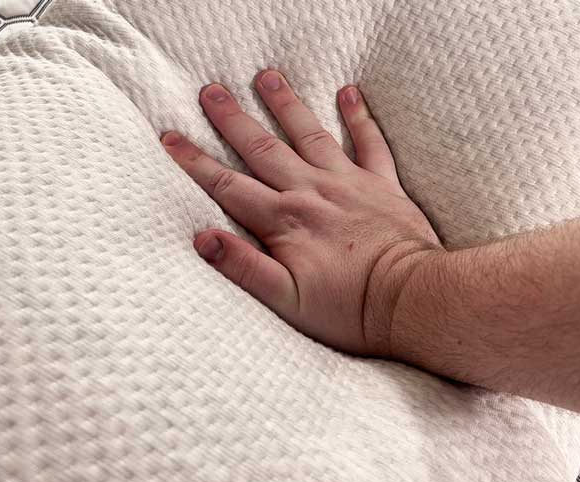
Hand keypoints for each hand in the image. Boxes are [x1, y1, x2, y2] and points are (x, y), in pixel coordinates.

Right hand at [162, 70, 441, 355]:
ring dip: (286, 105)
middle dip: (232, 119)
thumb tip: (202, 238)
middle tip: (210, 89)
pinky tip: (349, 93)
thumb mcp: (287, 301)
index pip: (228, 185)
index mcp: (283, 220)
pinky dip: (359, 117)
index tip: (169, 136)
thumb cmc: (348, 307)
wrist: (410, 298)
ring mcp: (348, 183)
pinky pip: (370, 143)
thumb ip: (244, 267)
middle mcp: (311, 192)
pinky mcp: (382, 185)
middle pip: (263, 148)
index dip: (195, 162)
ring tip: (267, 76)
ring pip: (310, 134)